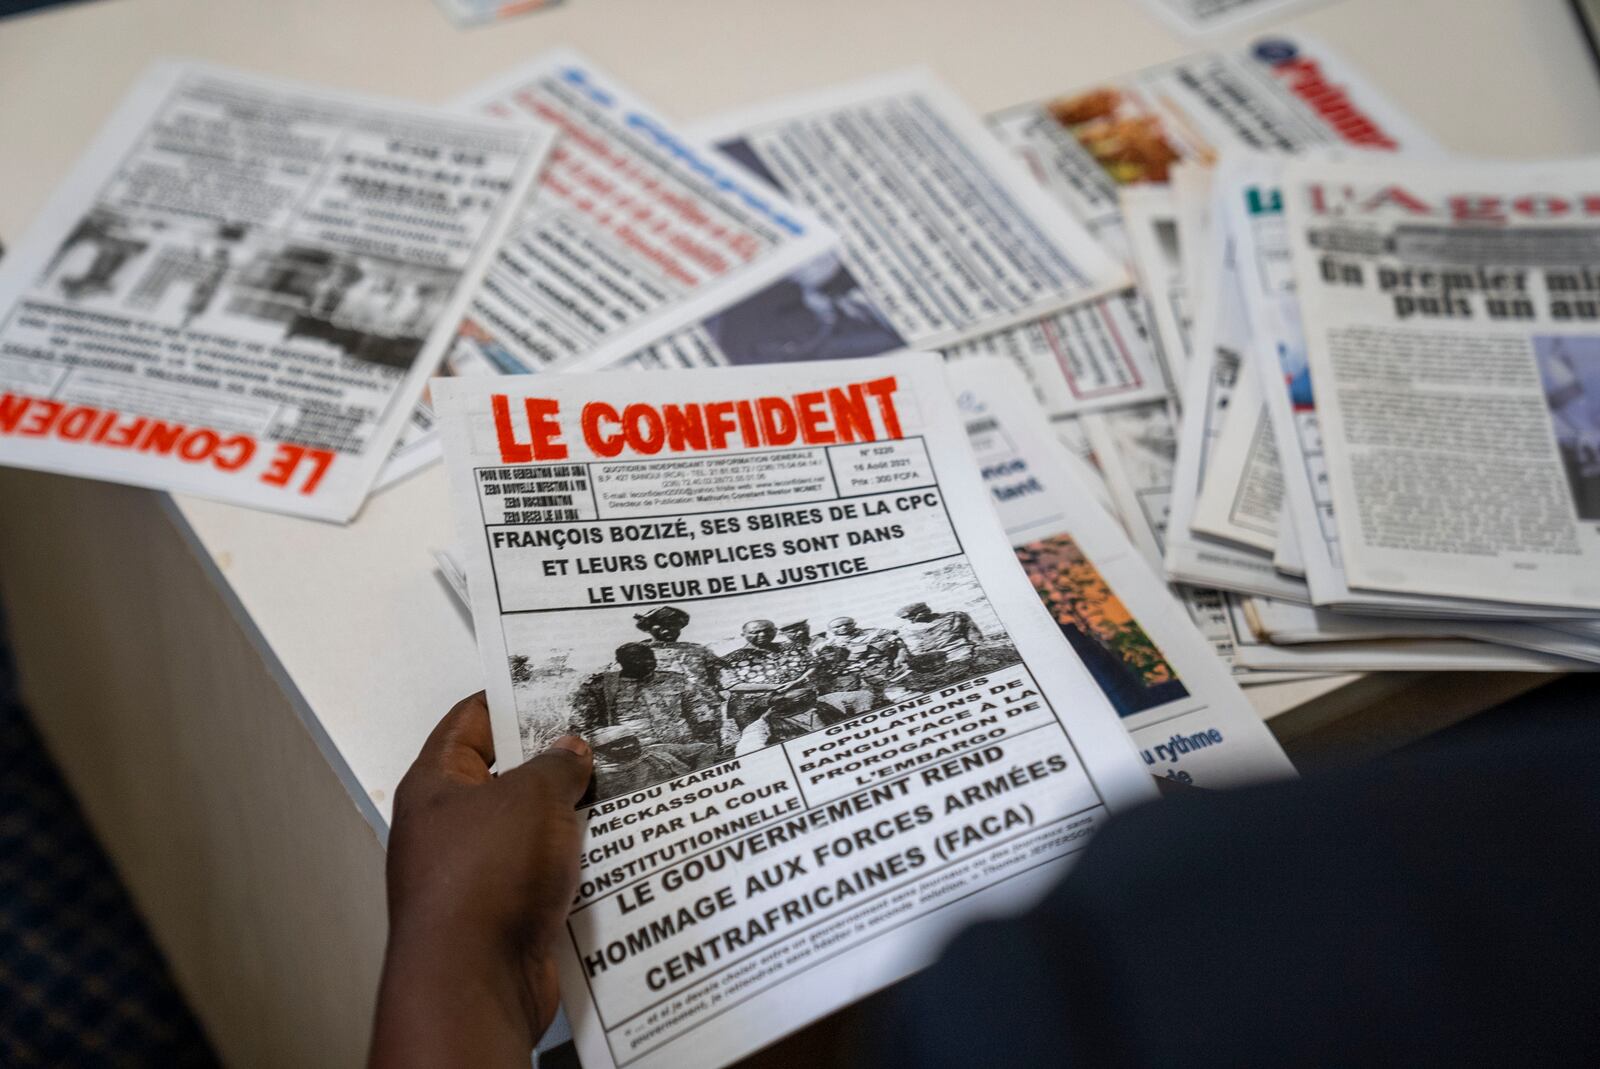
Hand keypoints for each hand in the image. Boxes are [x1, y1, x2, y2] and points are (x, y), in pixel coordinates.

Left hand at [369, 693, 592, 1067]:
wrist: (475, 982)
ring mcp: (476, 873)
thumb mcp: (532, 797)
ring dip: (571, 816)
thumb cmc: (484, 878)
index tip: (555, 686)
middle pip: (506, 777)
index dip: (512, 700)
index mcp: (436, 785)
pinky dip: (575, 863)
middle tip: (603, 739)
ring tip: (619, 790)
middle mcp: (449, 827)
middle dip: (555, 761)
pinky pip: (545, 874)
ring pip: (531, 829)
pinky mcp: (504, 913)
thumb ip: (557, 765)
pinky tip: (613, 850)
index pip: (471, 722)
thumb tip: (570, 750)